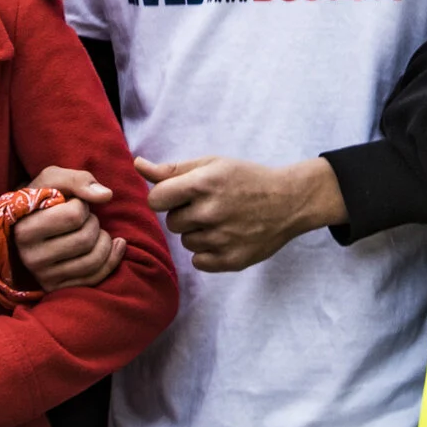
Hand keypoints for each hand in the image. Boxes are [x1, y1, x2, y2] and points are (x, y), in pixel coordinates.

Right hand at [14, 167, 124, 290]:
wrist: (28, 224)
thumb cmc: (44, 197)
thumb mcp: (54, 178)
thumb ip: (78, 180)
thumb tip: (106, 196)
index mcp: (24, 231)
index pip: (74, 216)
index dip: (80, 205)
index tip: (71, 204)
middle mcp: (31, 259)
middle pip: (85, 239)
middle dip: (93, 222)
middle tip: (83, 218)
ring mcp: (44, 278)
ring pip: (93, 260)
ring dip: (103, 239)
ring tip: (93, 230)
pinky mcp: (59, 289)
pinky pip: (95, 278)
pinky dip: (111, 258)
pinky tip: (114, 244)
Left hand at [137, 154, 345, 272]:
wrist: (290, 201)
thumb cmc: (247, 178)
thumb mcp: (212, 164)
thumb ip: (172, 169)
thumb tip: (137, 165)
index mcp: (203, 184)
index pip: (156, 200)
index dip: (165, 199)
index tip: (180, 196)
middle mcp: (210, 212)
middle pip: (172, 223)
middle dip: (186, 215)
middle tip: (211, 206)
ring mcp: (221, 239)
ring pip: (186, 242)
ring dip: (199, 233)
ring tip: (223, 220)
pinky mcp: (231, 260)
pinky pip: (199, 261)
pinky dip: (209, 252)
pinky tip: (227, 237)